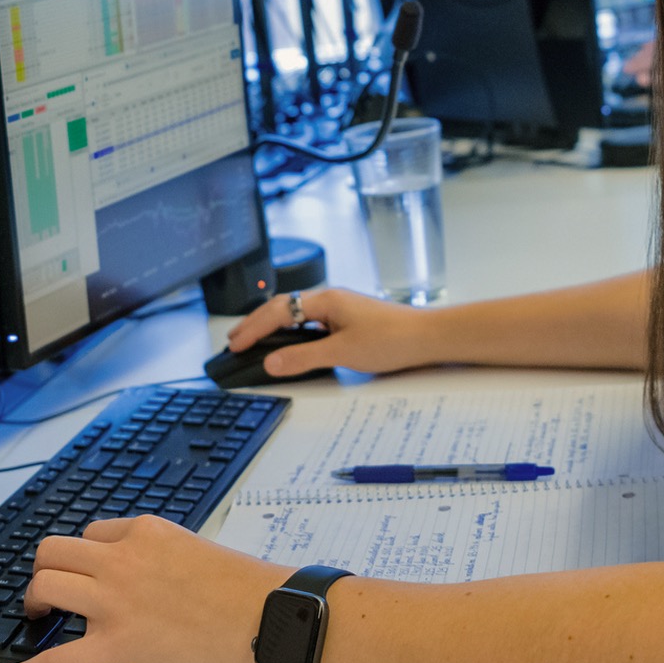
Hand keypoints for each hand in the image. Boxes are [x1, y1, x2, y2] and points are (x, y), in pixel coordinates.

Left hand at [0, 516, 293, 662]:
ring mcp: (115, 602)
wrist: (267, 618)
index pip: (93, 533)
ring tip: (34, 618)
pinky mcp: (116, 645)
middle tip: (47, 590)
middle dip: (45, 568)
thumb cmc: (246, 590)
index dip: (86, 554)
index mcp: (145, 532)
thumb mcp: (198, 549)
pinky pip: (57, 660)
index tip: (87, 570)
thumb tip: (152, 572)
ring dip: (33, 602)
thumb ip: (165, 554)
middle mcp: (122, 560)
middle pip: (54, 551)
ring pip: (45, 586)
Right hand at [223, 285, 439, 377]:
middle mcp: (330, 299)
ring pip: (296, 313)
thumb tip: (271, 362)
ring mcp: (340, 310)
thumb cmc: (394, 338)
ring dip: (273, 327)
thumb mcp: (343, 352)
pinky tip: (290, 344)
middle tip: (234, 341)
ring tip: (254, 341)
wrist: (429, 337)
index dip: (253, 329)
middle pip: (283, 307)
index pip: (278, 311)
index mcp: (326, 300)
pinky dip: (292, 332)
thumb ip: (304, 358)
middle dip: (256, 324)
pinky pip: (310, 322)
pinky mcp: (349, 321)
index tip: (235, 345)